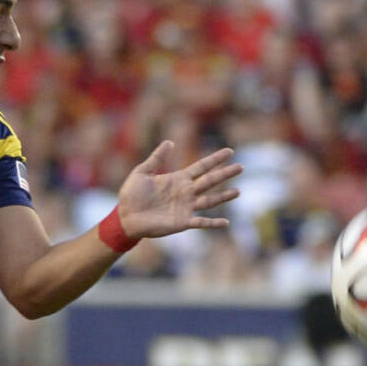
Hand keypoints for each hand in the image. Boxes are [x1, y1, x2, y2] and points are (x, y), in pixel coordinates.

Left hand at [117, 141, 241, 239]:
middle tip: (241, 167)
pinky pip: (201, 222)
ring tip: (238, 192)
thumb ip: (156, 158)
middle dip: (225, 174)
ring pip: (210, 200)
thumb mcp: (142, 172)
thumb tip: (170, 142)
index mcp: (178, 179)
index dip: (215, 159)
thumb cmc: (132, 194)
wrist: (125, 217)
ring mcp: (185, 207)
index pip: (201, 167)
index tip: (230, 151)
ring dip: (224, 197)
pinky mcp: (182, 222)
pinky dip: (213, 223)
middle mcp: (185, 192)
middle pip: (210, 181)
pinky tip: (226, 222)